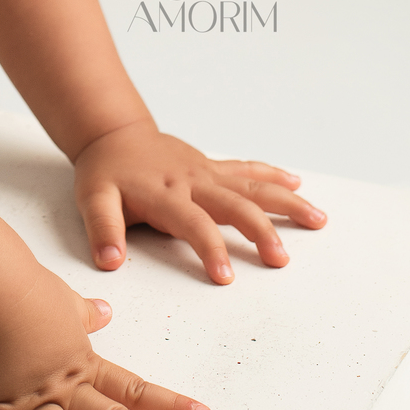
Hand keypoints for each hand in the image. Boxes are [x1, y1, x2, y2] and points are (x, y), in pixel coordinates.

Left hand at [74, 121, 326, 281]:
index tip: (225, 277)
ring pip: (251, 185)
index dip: (209, 248)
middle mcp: (191, 181)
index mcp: (164, 193)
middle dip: (259, 230)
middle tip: (281, 259)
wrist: (113, 132)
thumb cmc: (105, 170)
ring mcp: (205, 171)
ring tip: (316, 218)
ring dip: (284, 202)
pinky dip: (272, 176)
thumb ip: (102, 229)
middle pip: (233, 204)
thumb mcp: (92, 198)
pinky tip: (296, 185)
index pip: (192, 223)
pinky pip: (246, 170)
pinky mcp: (211, 166)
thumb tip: (108, 262)